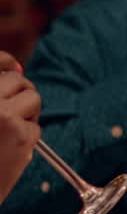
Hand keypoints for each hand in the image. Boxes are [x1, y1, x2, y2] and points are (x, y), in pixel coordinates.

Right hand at [0, 51, 39, 201]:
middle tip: (10, 114)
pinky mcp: (20, 136)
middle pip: (18, 80)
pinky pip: (35, 128)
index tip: (14, 69)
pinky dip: (27, 138)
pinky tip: (9, 150)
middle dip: (20, 94)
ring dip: (27, 114)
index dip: (7, 63)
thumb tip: (18, 68)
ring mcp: (2, 116)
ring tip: (9, 132)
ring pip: (33, 99)